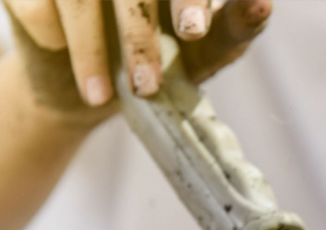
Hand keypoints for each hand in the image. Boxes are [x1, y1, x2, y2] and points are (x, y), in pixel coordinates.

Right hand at [4, 0, 271, 124]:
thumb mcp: (207, 49)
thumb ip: (235, 24)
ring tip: (104, 98)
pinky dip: (54, 41)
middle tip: (148, 82)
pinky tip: (78, 80)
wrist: (96, 93)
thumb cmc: (168, 63)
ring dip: (92, 49)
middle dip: (136, 33)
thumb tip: (263, 0)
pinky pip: (38, 6)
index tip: (192, 32)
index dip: (184, 0)